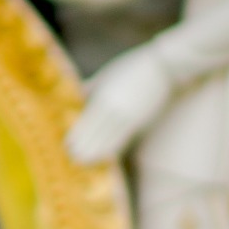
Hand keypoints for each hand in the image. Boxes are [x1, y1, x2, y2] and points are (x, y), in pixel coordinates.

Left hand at [66, 43, 173, 163]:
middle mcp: (113, 108)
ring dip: (95, 151)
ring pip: (108, 139)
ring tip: (84, 162)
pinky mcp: (140, 120)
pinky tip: (105, 156)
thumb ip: (91, 87)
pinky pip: (123, 138)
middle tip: (72, 158)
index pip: (86, 121)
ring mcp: (127, 115)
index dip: (76, 135)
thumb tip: (76, 93)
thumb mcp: (106, 75)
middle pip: (95, 132)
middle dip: (83, 146)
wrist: (161, 67)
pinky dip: (112, 148)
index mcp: (102, 96)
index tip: (67, 145)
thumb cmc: (130, 68)